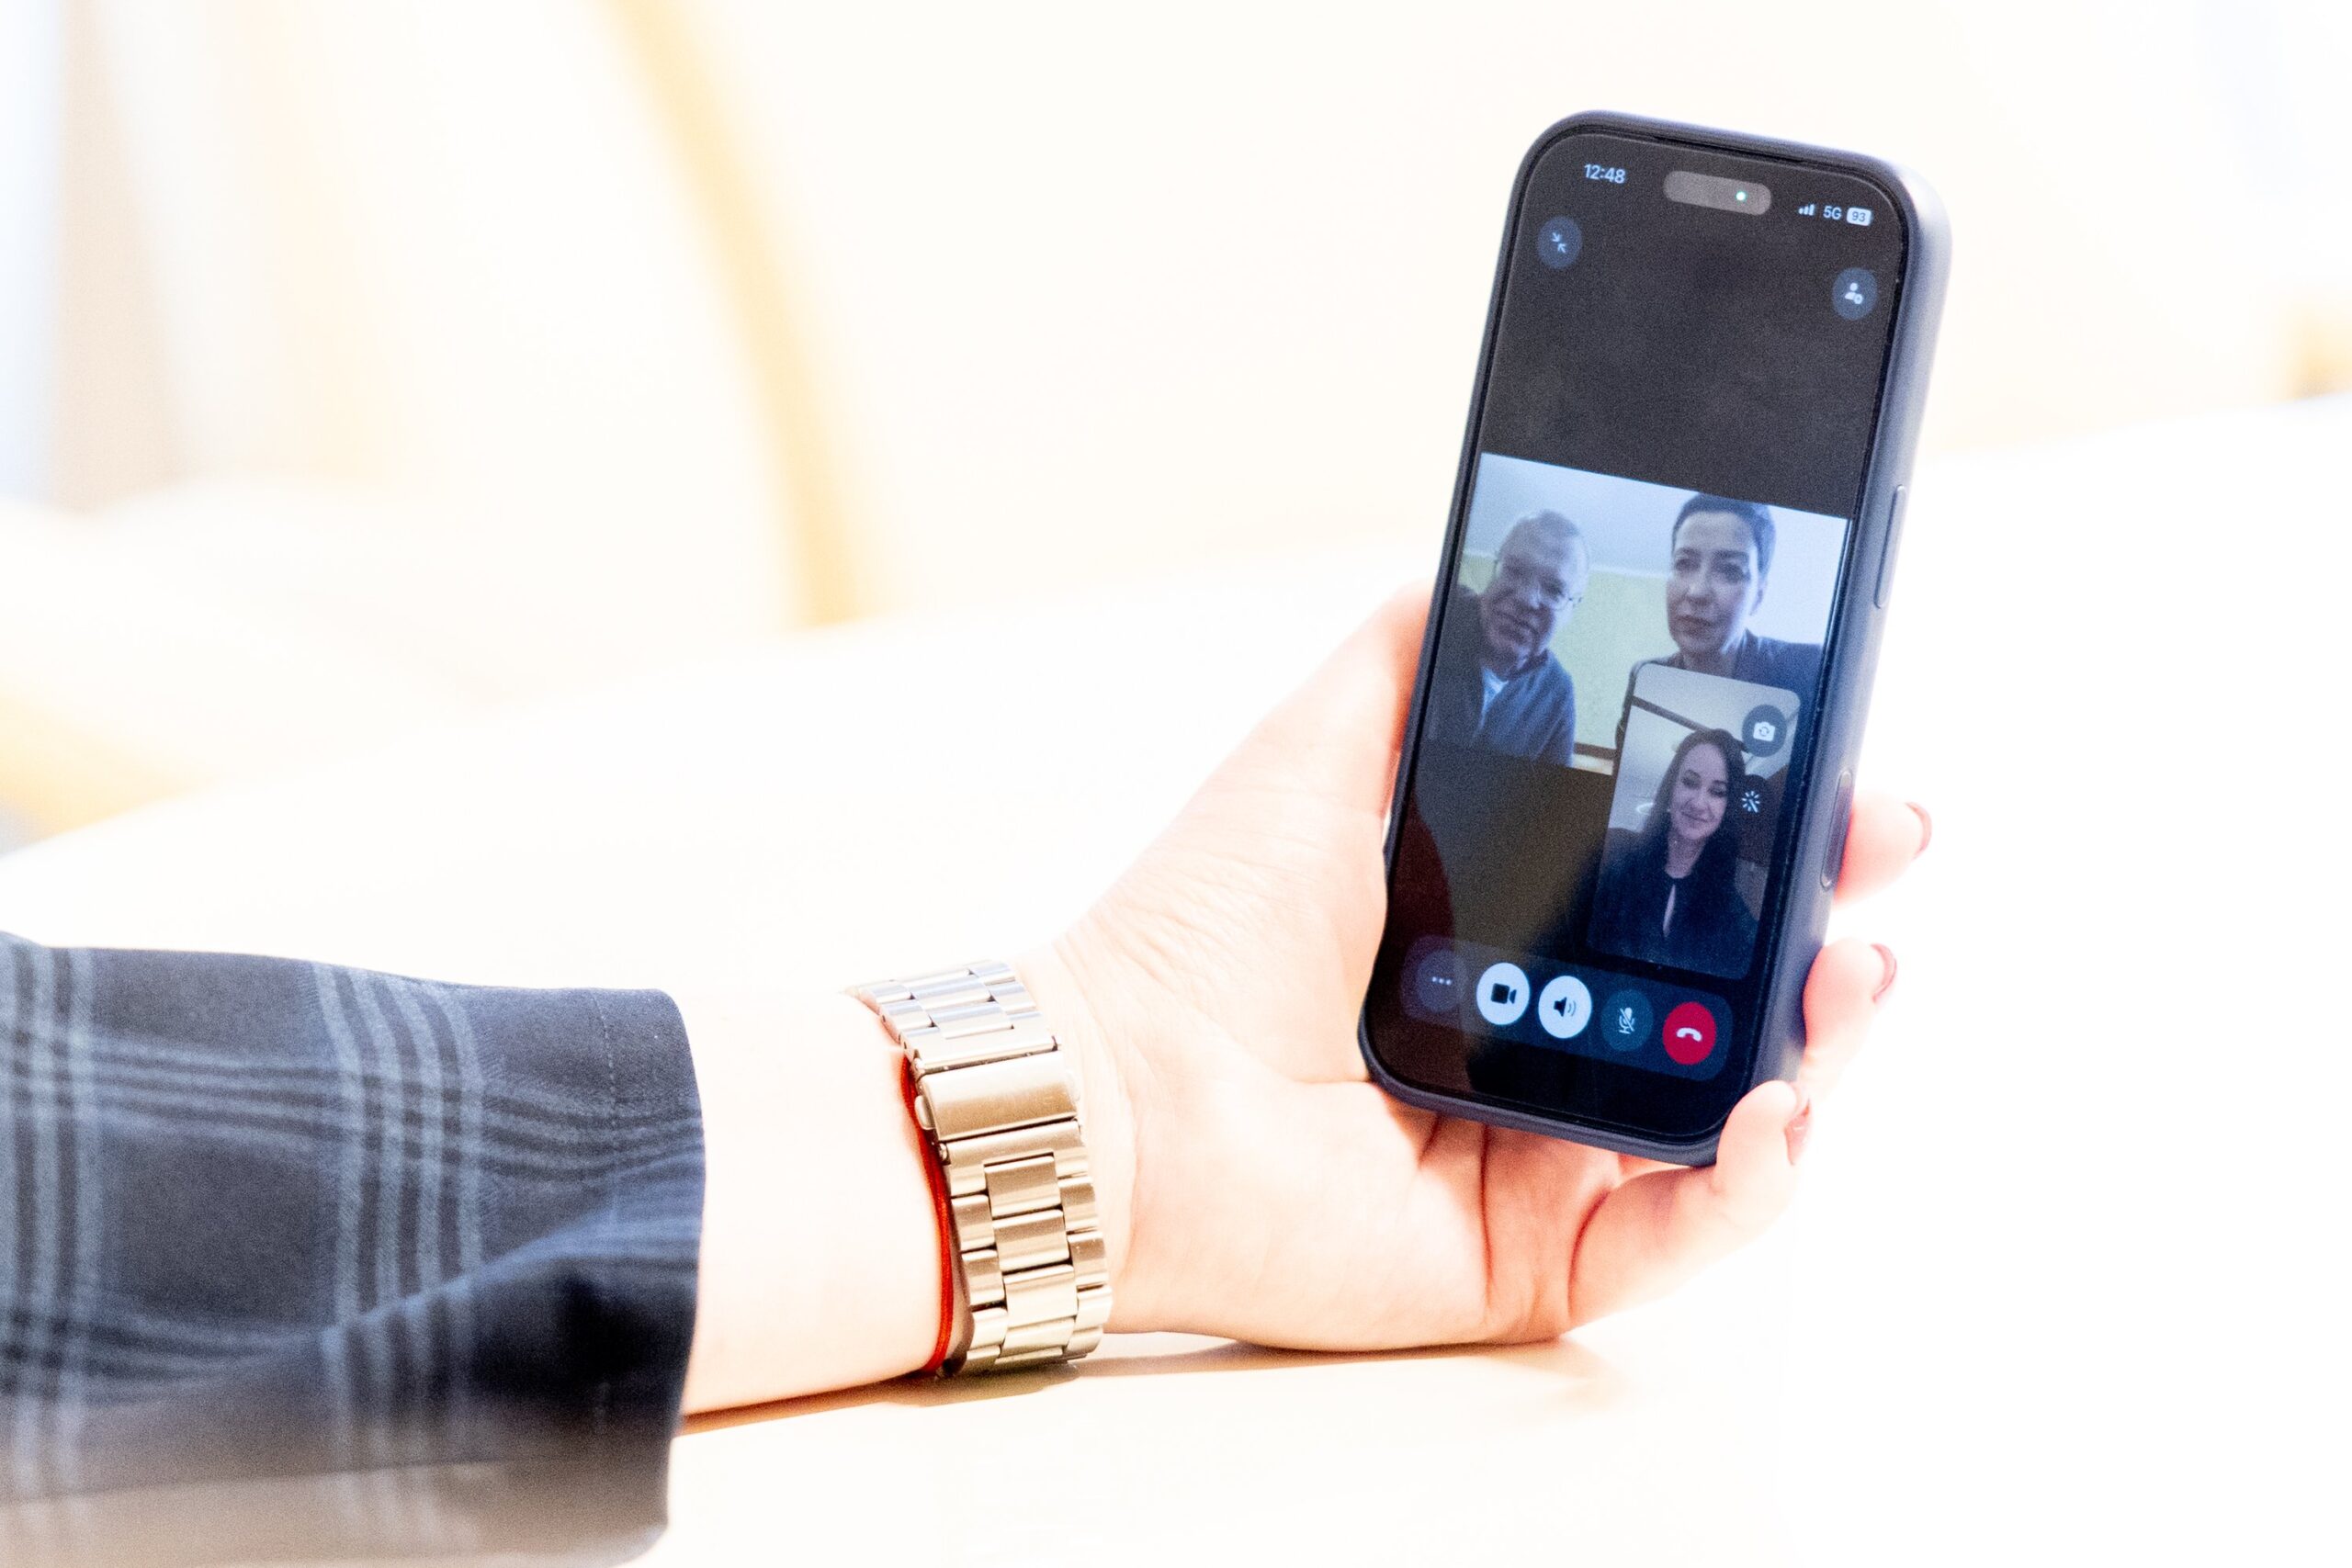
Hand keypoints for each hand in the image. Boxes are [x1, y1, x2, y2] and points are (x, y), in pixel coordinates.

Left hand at [1022, 584, 1927, 1348]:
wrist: (1122, 1085)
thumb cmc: (1202, 927)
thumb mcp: (1316, 752)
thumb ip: (1406, 655)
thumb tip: (1481, 557)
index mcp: (1515, 935)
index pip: (1679, 885)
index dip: (1773, 834)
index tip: (1837, 772)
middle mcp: (1554, 1044)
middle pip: (1737, 993)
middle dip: (1828, 921)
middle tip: (1879, 850)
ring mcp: (1554, 1155)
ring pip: (1742, 1111)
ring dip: (1822, 1043)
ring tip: (1847, 975)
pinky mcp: (1540, 1254)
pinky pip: (1684, 1234)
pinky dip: (1752, 1183)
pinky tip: (1771, 1114)